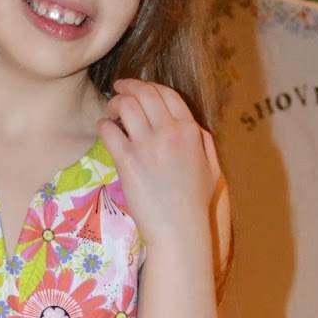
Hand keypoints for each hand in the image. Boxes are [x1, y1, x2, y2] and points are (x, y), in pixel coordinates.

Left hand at [97, 78, 221, 247]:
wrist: (179, 231)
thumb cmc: (196, 205)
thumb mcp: (213, 169)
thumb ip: (205, 143)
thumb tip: (192, 126)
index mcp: (191, 132)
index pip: (168, 94)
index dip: (150, 86)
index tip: (140, 89)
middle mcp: (169, 133)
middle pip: (145, 93)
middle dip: (129, 87)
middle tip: (119, 89)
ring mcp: (147, 146)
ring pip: (126, 106)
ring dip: (115, 103)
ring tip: (111, 111)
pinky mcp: (128, 162)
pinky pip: (110, 130)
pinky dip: (104, 124)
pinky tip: (104, 128)